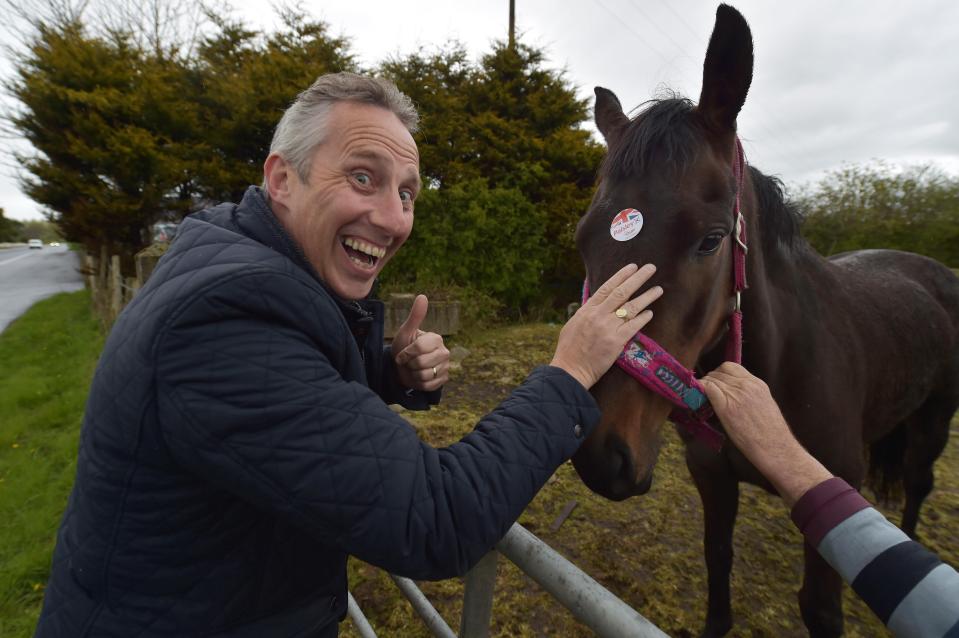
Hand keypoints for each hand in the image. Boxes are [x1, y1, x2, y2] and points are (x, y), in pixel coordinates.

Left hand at [393, 294, 449, 391]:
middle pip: (421, 363)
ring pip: (424, 375)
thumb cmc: (404, 347)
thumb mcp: (406, 332)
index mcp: (436, 338)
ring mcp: (446, 367)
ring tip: (413, 369)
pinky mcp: (444, 380)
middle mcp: (445, 352)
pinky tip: (418, 377)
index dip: (406, 353)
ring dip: (413, 374)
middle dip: (409, 364)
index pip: (419, 348)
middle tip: (408, 362)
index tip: (401, 354)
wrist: (403, 367)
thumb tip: (423, 296)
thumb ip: (415, 316)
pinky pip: (428, 386)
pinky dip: (419, 383)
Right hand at [550, 263, 662, 389]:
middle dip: (638, 279)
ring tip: (658, 289)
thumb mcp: (574, 324)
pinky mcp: (616, 342)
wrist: (570, 370)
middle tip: (651, 268)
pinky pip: (634, 326)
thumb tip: (597, 303)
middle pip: (622, 292)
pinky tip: (651, 313)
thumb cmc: (569, 349)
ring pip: (631, 308)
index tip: (633, 267)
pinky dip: (643, 318)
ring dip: (647, 297)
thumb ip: (587, 312)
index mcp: (587, 309)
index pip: (607, 287)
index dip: (621, 275)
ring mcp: (608, 328)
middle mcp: (598, 315)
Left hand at [701, 362, 831, 505]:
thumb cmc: (770, 433)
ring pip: (711, 379)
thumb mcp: (764, 404)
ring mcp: (736, 395)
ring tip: (701, 399)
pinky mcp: (726, 407)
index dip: (719, 374)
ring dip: (703, 387)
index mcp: (757, 383)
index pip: (730, 367)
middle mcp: (746, 385)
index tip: (715, 384)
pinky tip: (697, 399)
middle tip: (704, 393)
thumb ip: (749, 395)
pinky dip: (700, 391)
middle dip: (709, 381)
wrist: (775, 447)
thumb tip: (731, 394)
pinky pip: (708, 389)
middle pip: (718, 372)